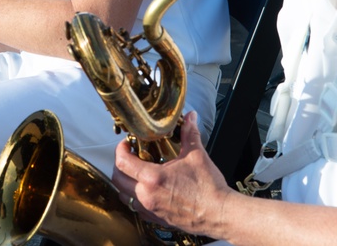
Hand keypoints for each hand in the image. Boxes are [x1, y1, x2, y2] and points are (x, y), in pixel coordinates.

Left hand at [111, 112, 230, 237]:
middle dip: (119, 166)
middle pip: (117, 180)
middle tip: (129, 156)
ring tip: (136, 173)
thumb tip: (190, 118)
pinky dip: (135, 198)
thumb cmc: (208, 188)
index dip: (121, 149)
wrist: (219, 214)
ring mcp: (150, 210)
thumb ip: (189, 133)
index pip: (122, 162)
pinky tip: (147, 190)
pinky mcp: (157, 219)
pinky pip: (137, 209)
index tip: (127, 144)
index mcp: (152, 178)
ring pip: (124, 197)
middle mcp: (146, 196)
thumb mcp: (197, 155)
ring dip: (125, 183)